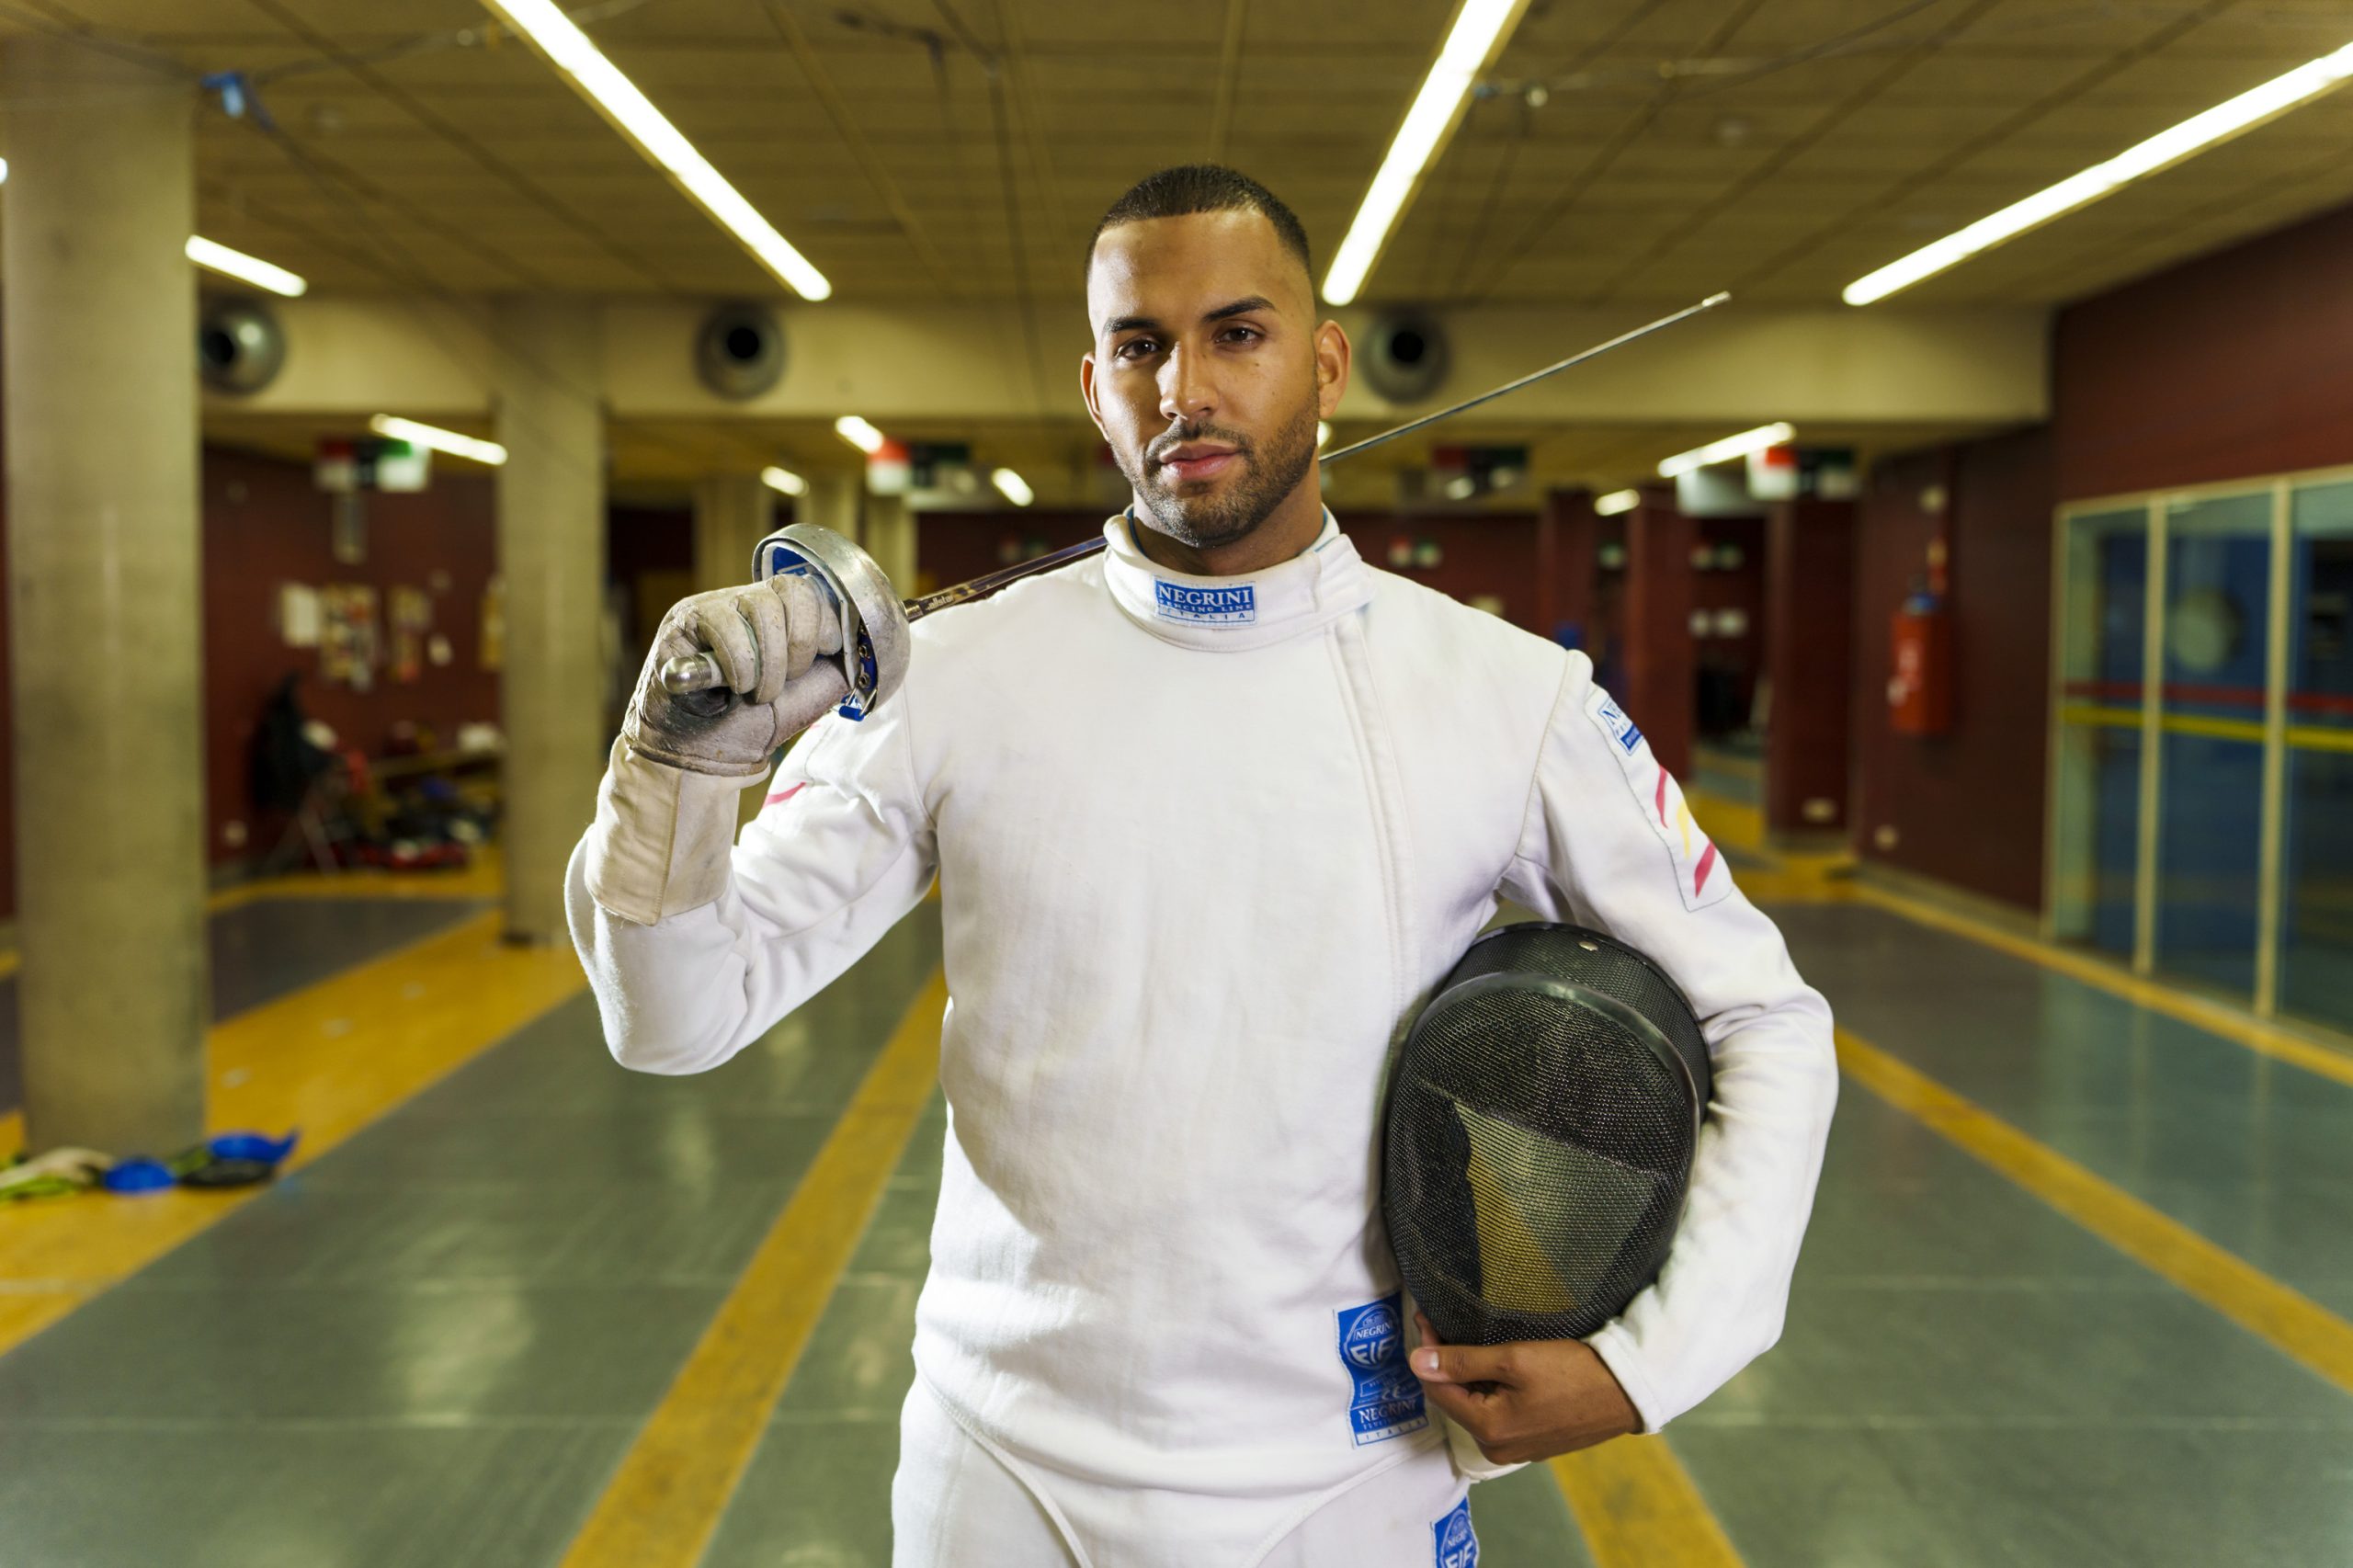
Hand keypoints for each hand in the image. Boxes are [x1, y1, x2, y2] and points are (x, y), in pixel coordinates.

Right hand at [622, 576, 848, 776]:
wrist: (701, 754)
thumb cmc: (749, 724)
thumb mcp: (806, 696)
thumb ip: (835, 668)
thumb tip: (865, 647)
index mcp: (780, 616)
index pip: (813, 590)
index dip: (827, 623)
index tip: (824, 655)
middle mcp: (747, 601)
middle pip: (793, 590)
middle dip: (800, 646)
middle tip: (784, 684)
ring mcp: (715, 605)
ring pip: (763, 606)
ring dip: (769, 663)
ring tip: (755, 693)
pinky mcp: (685, 619)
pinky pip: (725, 624)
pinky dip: (740, 665)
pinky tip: (732, 687)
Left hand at [1409, 1311, 1639, 1464]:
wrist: (1627, 1391)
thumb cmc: (1573, 1372)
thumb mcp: (1514, 1359)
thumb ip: (1463, 1362)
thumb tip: (1416, 1361)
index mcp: (1488, 1430)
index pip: (1437, 1390)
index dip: (1427, 1353)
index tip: (1425, 1319)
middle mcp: (1497, 1448)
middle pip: (1454, 1401)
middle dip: (1444, 1364)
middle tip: (1440, 1324)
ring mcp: (1517, 1449)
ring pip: (1475, 1407)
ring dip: (1465, 1376)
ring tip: (1462, 1341)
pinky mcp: (1534, 1442)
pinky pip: (1497, 1414)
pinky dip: (1488, 1389)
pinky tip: (1492, 1366)